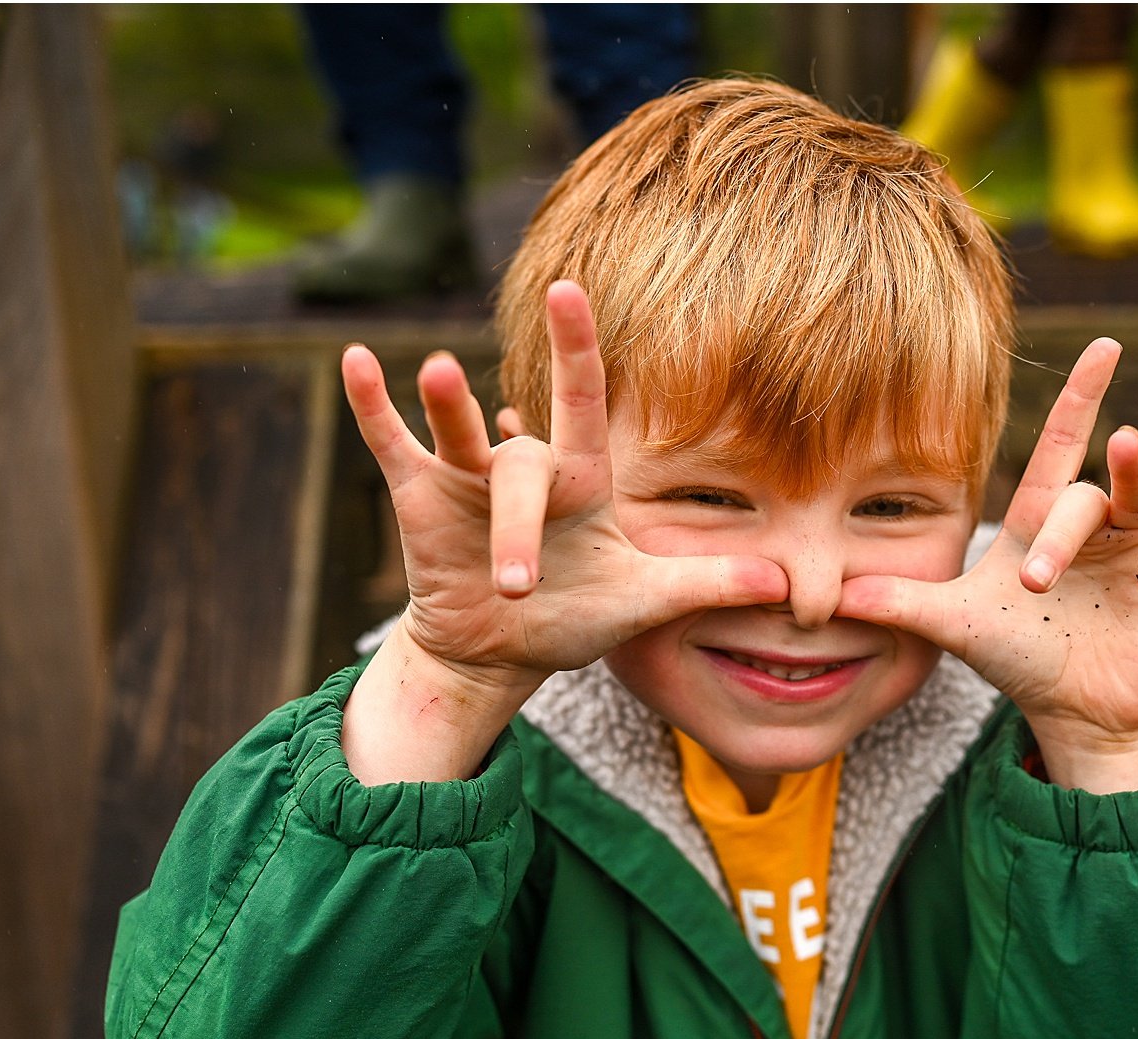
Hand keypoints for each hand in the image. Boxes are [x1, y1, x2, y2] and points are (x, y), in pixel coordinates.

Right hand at [340, 281, 786, 781]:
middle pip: (523, 465)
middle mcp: (526, 467)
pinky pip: (391, 442)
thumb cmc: (574, 617)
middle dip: (517, 522)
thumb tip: (784, 584)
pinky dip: (372, 406)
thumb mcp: (642, 602)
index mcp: (580, 481)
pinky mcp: (420, 497)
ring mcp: (468, 477)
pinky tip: (354, 361)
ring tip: (434, 370)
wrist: (501, 652)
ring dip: (446, 407)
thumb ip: (705, 584)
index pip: (582, 402)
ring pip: (456, 435)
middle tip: (514, 585)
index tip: (570, 287)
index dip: (578, 349)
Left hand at [837, 338, 1137, 791]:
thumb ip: (897, 601)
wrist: (1073, 712)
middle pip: (1080, 493)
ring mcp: (1132, 543)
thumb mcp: (953, 626)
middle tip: (1033, 583)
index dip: (1076, 398)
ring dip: (1129, 483)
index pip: (1057, 446)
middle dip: (1061, 528)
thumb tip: (825, 592)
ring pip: (1130, 500)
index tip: (1103, 346)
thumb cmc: (1017, 660)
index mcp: (1038, 520)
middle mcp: (1088, 522)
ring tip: (1127, 449)